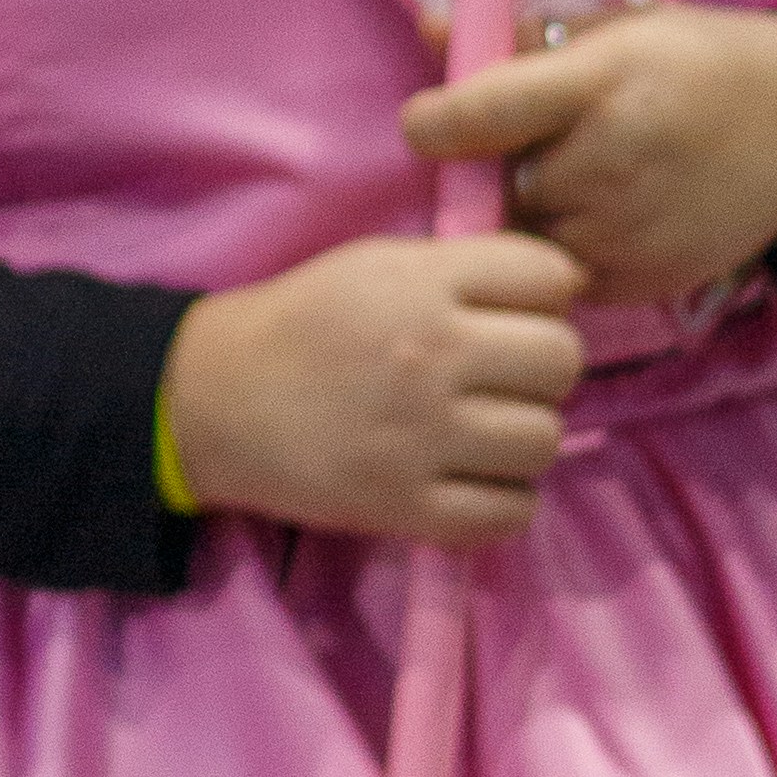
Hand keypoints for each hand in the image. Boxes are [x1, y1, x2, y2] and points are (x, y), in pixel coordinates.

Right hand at [162, 230, 584, 545]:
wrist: (214, 399)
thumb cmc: (302, 322)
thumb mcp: (376, 264)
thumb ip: (461, 270)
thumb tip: (557, 287)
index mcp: (423, 285)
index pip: (551, 276)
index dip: (546, 294)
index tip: (518, 312)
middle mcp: (433, 356)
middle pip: (562, 359)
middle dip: (540, 367)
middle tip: (503, 378)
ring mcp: (423, 437)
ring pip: (545, 439)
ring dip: (523, 437)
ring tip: (485, 432)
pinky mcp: (407, 507)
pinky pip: (511, 513)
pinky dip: (502, 501)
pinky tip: (473, 480)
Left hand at [403, 7, 776, 305]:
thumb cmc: (702, 63)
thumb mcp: (621, 29)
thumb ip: (520, 38)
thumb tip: (429, 29)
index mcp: (602, 84)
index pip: (482, 114)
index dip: (436, 122)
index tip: (425, 123)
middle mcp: (612, 163)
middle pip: (501, 181)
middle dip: (503, 168)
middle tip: (545, 144)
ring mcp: (629, 232)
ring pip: (527, 234)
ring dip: (536, 212)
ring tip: (588, 176)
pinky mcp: (643, 283)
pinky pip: (564, 273)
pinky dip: (569, 249)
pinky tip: (613, 213)